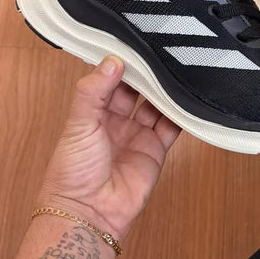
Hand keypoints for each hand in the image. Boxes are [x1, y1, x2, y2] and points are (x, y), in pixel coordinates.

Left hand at [38, 56, 179, 239]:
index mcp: (92, 113)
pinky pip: (171, 128)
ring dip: (164, 91)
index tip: (135, 44)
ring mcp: (137, 136)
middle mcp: (115, 122)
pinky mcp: (155, 151)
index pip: (110, 80)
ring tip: (177, 71)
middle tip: (161, 53)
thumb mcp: (78, 124)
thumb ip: (93, 91)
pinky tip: (186, 99)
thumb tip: (112, 60)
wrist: (90, 214)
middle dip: (147, 75)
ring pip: (155, 106)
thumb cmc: (73, 172)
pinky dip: (180, 114)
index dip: (121, 64)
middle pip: (136, 91)